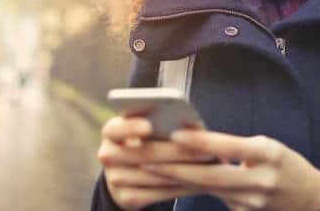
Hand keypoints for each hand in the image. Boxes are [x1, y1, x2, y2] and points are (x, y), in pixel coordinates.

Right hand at [97, 116, 216, 209]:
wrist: (128, 172)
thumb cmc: (147, 140)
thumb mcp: (147, 126)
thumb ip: (161, 120)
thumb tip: (192, 123)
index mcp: (111, 131)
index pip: (115, 128)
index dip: (131, 127)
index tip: (149, 125)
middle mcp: (108, 155)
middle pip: (143, 154)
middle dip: (177, 152)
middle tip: (206, 150)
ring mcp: (115, 180)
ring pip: (155, 175)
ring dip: (185, 171)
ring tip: (211, 165)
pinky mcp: (127, 199)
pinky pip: (159, 193)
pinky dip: (182, 187)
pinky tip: (201, 181)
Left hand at [142, 130, 319, 210]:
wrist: (310, 198)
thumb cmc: (285, 163)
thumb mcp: (267, 146)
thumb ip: (235, 146)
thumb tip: (195, 138)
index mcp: (267, 153)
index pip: (229, 147)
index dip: (202, 142)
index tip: (175, 134)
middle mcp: (259, 179)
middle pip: (211, 174)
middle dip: (176, 167)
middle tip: (145, 158)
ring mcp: (250, 200)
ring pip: (206, 188)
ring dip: (175, 179)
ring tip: (146, 170)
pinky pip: (212, 196)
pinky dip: (189, 188)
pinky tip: (167, 182)